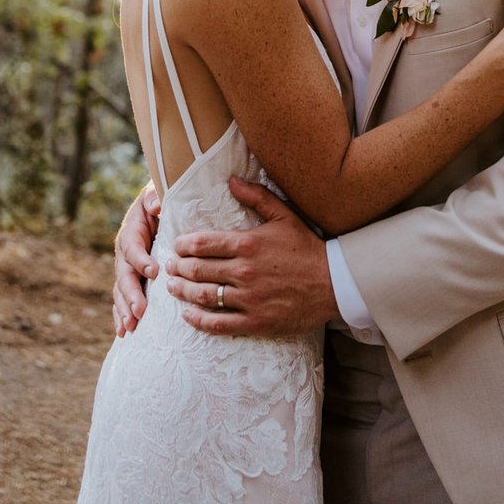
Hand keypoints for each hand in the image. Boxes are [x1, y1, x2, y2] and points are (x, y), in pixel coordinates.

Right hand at [112, 185, 161, 335]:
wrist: (156, 208)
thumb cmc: (160, 200)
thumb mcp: (156, 193)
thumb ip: (154, 197)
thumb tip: (158, 205)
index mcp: (131, 231)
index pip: (133, 247)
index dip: (141, 260)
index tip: (154, 272)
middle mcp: (124, 253)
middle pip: (124, 275)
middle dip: (131, 295)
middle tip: (140, 311)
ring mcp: (125, 269)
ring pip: (120, 292)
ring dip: (124, 310)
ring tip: (130, 327)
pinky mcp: (131, 281)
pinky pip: (122, 300)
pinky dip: (121, 316)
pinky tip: (123, 332)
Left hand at [167, 178, 338, 336]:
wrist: (334, 282)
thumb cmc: (307, 247)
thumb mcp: (284, 215)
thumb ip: (256, 197)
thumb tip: (232, 180)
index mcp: (248, 244)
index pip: (203, 244)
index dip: (183, 245)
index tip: (176, 245)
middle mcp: (244, 271)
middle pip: (198, 270)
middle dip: (178, 268)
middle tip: (169, 266)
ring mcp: (249, 298)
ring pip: (204, 296)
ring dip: (182, 292)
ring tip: (172, 287)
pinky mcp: (255, 321)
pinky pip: (219, 323)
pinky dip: (198, 320)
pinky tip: (188, 315)